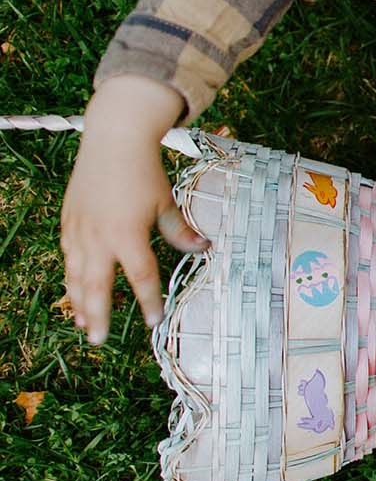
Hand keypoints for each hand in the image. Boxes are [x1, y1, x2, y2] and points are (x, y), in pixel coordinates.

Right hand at [59, 76, 204, 344]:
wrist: (113, 139)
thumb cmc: (143, 171)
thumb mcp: (166, 201)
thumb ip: (179, 230)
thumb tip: (202, 249)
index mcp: (127, 234)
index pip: (140, 276)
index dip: (148, 300)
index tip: (153, 320)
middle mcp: (98, 237)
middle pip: (97, 287)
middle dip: (98, 316)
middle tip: (99, 341)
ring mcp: (79, 230)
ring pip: (76, 276)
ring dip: (79, 302)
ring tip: (83, 324)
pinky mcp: (69, 222)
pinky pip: (68, 258)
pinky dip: (70, 278)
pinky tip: (74, 291)